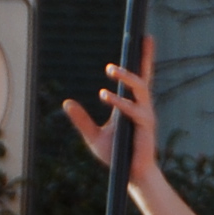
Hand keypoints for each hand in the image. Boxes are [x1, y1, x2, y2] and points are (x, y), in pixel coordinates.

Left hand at [59, 35, 164, 188]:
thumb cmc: (116, 156)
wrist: (130, 176)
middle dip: (136, 61)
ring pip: (141, 88)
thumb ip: (81, 120)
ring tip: (110, 70)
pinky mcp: (146, 128)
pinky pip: (134, 110)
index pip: (140, 76)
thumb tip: (66, 102)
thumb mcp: (93, 136)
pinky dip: (119, 101)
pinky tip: (104, 94)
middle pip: (144, 76)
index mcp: (132, 105)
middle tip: (114, 53)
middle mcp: (142, 107)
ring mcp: (146, 116)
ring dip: (126, 77)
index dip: (144, 57)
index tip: (145, 38)